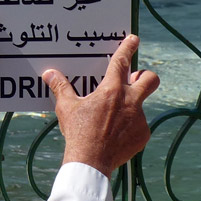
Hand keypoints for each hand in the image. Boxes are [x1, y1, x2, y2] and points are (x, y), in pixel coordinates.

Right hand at [43, 34, 158, 175]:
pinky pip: (139, 126)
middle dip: (145, 75)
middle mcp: (130, 101)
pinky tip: (115, 135)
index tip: (134, 39)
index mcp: (112, 90)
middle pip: (150, 79)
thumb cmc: (78, 132)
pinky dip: (129, 127)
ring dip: (131, 106)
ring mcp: (139, 119)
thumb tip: (49, 73)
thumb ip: (61, 88)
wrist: (91, 161)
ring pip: (142, 105)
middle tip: (135, 79)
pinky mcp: (143, 135)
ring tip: (113, 118)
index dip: (128, 48)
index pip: (122, 62)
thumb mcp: (66, 108)